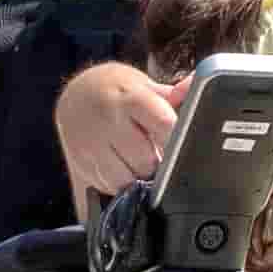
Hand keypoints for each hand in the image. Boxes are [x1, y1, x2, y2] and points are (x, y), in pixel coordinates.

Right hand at [51, 59, 180, 209]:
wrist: (76, 96)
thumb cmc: (118, 91)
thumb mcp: (144, 86)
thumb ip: (173, 94)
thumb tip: (196, 84)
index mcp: (130, 97)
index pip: (163, 123)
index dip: (175, 139)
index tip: (180, 145)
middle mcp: (108, 120)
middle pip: (145, 160)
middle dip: (157, 163)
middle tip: (157, 153)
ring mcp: (90, 143)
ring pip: (125, 179)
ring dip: (137, 176)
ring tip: (138, 160)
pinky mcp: (79, 162)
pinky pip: (107, 186)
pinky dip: (119, 182)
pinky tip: (120, 165)